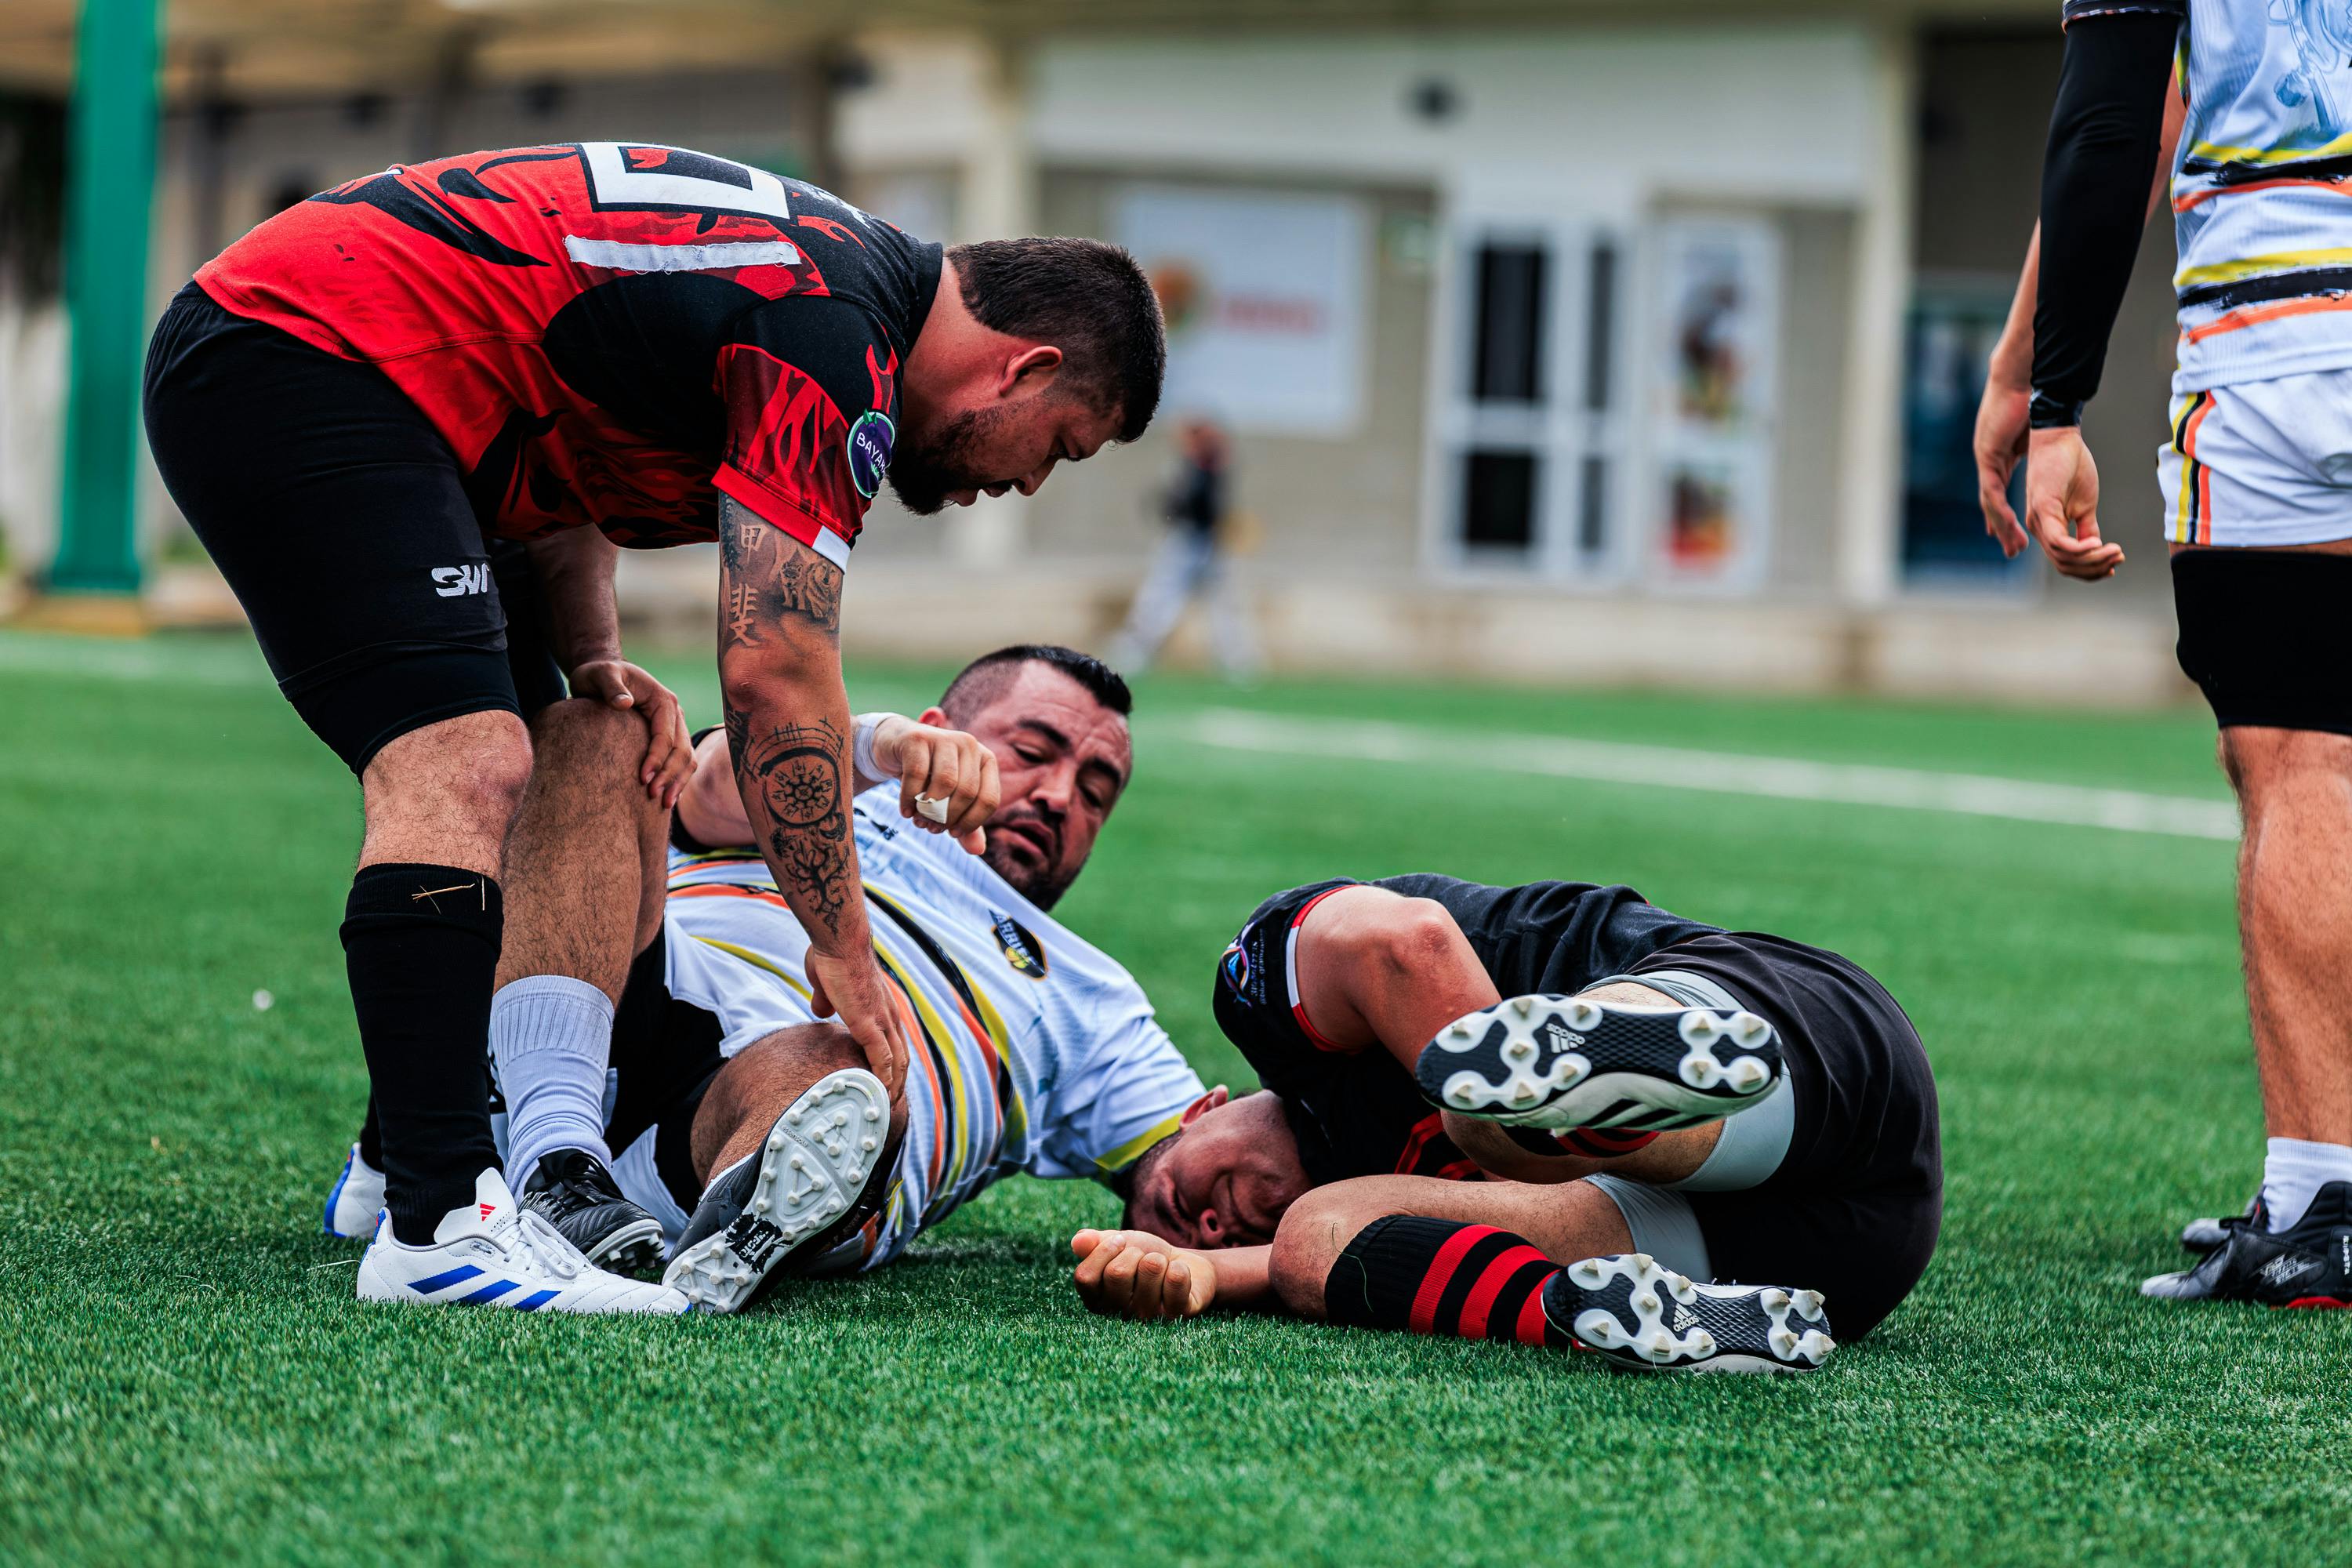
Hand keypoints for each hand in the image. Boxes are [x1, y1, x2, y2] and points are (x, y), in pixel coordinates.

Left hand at [569, 659, 694, 806]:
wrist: (602, 675)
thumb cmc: (599, 675)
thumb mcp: (600, 675)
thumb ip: (611, 687)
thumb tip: (624, 703)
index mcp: (664, 700)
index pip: (666, 736)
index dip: (657, 758)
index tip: (642, 779)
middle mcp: (674, 714)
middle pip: (682, 750)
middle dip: (669, 776)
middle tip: (652, 797)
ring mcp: (674, 727)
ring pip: (686, 758)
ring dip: (677, 781)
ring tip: (664, 804)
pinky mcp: (668, 737)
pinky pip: (680, 760)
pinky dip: (676, 779)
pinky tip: (666, 797)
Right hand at [805, 947, 910, 1102]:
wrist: (838, 941)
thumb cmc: (832, 957)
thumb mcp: (828, 984)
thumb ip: (826, 999)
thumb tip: (821, 1010)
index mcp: (882, 1008)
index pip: (894, 1044)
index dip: (892, 1066)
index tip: (887, 1085)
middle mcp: (889, 1017)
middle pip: (902, 1058)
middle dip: (898, 1083)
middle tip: (890, 1106)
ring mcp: (882, 1022)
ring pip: (897, 1063)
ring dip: (893, 1087)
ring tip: (885, 1109)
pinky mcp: (869, 1025)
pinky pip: (882, 1060)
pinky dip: (883, 1080)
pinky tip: (880, 1096)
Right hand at [874, 716, 1000, 854]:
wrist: (897, 746)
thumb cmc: (930, 775)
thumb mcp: (950, 799)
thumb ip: (965, 823)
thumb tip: (978, 850)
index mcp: (986, 760)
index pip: (990, 799)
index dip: (972, 823)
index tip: (953, 833)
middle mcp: (970, 745)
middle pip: (967, 792)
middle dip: (948, 818)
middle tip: (931, 828)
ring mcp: (944, 737)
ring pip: (945, 782)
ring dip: (930, 810)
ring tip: (919, 822)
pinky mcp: (917, 737)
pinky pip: (917, 774)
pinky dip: (910, 798)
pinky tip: (906, 811)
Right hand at [1071, 1228, 1216, 1320]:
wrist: (1184, 1265)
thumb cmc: (1144, 1256)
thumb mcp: (1117, 1244)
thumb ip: (1094, 1242)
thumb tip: (1077, 1242)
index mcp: (1098, 1300)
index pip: (1084, 1277)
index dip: (1102, 1251)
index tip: (1119, 1240)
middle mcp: (1119, 1315)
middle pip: (1116, 1273)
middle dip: (1134, 1252)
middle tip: (1144, 1258)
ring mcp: (1148, 1319)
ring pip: (1150, 1269)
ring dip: (1159, 1258)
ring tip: (1161, 1268)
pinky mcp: (1177, 1316)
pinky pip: (1176, 1278)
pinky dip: (1179, 1266)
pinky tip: (1177, 1275)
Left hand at [1974, 373, 2030, 558]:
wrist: (2021, 382)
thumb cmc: (2031, 401)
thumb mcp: (2034, 434)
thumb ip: (2035, 448)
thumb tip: (2045, 455)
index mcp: (1999, 458)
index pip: (1999, 494)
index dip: (2005, 516)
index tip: (2014, 535)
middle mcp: (1988, 462)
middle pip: (1992, 505)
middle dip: (2003, 529)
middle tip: (2014, 551)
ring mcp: (1984, 459)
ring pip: (1989, 503)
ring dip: (2002, 526)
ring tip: (2014, 546)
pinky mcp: (1985, 455)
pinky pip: (1991, 489)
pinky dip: (1998, 509)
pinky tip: (2007, 525)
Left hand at [2024, 425, 2124, 580]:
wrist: (2059, 438)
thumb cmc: (2071, 467)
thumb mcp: (2084, 505)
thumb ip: (2088, 529)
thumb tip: (2097, 550)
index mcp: (2048, 528)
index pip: (2065, 561)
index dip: (2090, 570)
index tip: (2114, 565)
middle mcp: (2039, 528)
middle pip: (2064, 564)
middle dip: (2093, 569)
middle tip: (2118, 559)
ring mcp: (2038, 520)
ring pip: (2062, 557)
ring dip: (2092, 560)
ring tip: (2115, 552)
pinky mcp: (2042, 509)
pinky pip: (2058, 540)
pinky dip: (2079, 549)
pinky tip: (2098, 546)